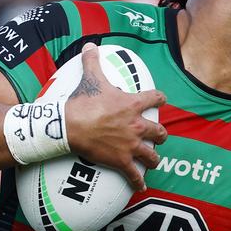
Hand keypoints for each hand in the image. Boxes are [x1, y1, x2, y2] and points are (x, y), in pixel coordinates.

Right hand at [65, 43, 167, 190]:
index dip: (160, 98)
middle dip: (160, 135)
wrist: (70, 126)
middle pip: (158, 131)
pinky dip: (138, 181)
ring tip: (153, 161)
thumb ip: (92, 61)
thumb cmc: (82, 103)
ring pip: (151, 155)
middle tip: (158, 137)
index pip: (156, 98)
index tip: (161, 99)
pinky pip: (134, 174)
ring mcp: (131, 145)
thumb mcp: (90, 78)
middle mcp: (137, 125)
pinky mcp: (121, 160)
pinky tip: (142, 186)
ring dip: (153, 158)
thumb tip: (90, 44)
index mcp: (132, 104)